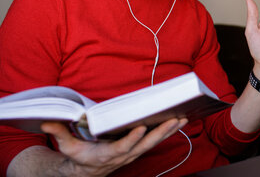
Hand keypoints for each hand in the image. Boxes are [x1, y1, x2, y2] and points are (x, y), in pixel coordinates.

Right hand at [40, 118, 187, 176]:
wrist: (87, 172)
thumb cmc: (79, 158)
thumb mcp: (67, 147)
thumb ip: (60, 134)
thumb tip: (47, 122)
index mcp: (107, 154)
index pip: (123, 147)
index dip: (132, 139)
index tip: (141, 128)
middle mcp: (124, 155)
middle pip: (146, 144)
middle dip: (162, 132)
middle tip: (176, 118)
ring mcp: (133, 153)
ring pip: (154, 142)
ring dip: (170, 130)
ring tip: (184, 117)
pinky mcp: (138, 149)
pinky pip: (155, 140)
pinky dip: (167, 131)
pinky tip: (178, 121)